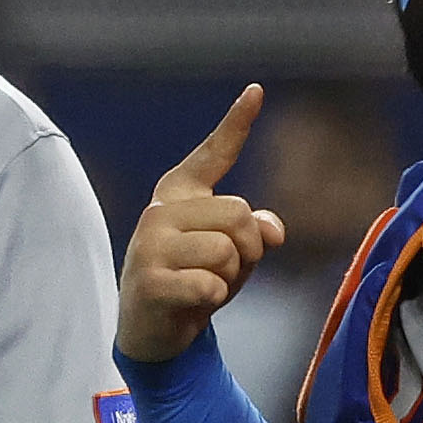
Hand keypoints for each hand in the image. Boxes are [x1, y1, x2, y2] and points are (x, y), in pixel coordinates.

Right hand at [116, 85, 285, 362]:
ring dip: (231, 278)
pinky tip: (195, 304)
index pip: (212, 154)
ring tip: (208, 287)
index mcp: (179, 195)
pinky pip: (210, 283)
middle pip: (239, 215)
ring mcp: (150, 245)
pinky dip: (215, 298)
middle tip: (227, 272)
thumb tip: (273, 230)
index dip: (236, 123)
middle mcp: (160, 211)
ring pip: (227, 251)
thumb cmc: (194, 282)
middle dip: (249, 251)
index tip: (257, 90)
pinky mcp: (149, 281)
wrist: (153, 333)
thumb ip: (254, 231)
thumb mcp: (231, 254)